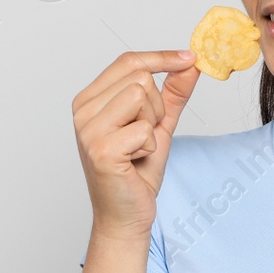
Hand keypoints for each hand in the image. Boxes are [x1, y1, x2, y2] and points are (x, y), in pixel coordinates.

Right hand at [72, 50, 198, 240]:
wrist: (126, 215)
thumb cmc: (137, 172)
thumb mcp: (159, 124)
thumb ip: (173, 92)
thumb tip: (190, 63)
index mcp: (90, 99)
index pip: (128, 61)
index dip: (161, 57)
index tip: (189, 57)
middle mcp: (83, 111)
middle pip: (139, 78)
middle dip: (156, 107)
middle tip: (145, 136)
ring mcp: (88, 130)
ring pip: (141, 97)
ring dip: (152, 126)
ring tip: (138, 148)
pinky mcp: (101, 149)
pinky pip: (144, 129)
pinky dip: (150, 146)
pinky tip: (134, 162)